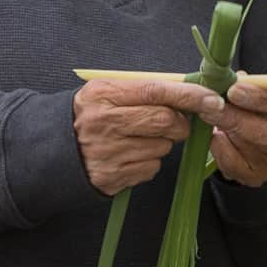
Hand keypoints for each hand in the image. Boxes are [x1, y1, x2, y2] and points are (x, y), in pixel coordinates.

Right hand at [72, 79, 223, 195]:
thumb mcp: (107, 92)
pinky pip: (151, 168)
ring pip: (162, 147)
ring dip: (163, 144)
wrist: (54, 150)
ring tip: (139, 138)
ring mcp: (108, 152)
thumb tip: (190, 92)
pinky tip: (131, 155)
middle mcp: (104, 123)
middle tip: (173, 124)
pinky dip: (150, 162)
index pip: (156, 91)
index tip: (212, 99)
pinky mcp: (112, 177)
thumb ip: (144, 89)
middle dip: (179, 124)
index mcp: (104, 95)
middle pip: (165, 121)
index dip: (189, 95)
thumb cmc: (91, 115)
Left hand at [198, 83, 266, 187]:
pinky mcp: (255, 178)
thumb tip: (236, 77)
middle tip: (211, 103)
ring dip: (224, 128)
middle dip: (234, 116)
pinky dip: (220, 148)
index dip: (259, 97)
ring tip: (208, 113)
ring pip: (247, 147)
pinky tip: (216, 135)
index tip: (235, 89)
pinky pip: (233, 164)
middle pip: (265, 133)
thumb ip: (256, 87)